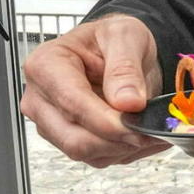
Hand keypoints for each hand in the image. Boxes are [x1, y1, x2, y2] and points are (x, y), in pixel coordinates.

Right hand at [20, 14, 167, 167]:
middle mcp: (40, 100)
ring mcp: (52, 124)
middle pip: (74, 137)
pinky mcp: (69, 139)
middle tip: (153, 131)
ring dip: (123, 147)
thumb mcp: (125, 36)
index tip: (136, 124)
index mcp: (45, 66)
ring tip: (153, 129)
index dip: (106, 120)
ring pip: (85, 152)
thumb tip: (127, 102)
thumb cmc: (113, 37)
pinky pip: (97, 157)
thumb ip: (125, 68)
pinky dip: (125, 151)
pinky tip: (145, 135)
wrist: (116, 48)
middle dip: (117, 139)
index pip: (72, 104)